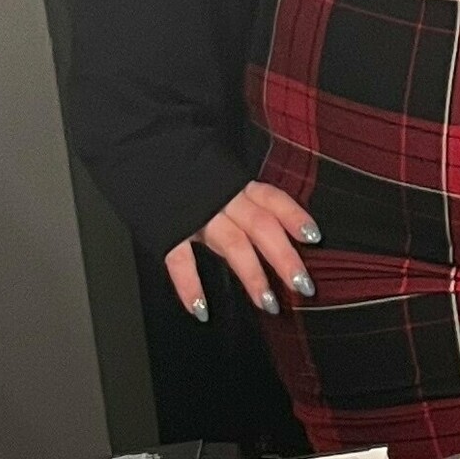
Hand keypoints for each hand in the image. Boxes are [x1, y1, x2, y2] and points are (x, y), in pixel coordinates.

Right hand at [164, 180, 320, 321]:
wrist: (145, 149)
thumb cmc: (188, 170)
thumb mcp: (221, 177)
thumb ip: (242, 199)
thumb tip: (271, 228)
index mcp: (238, 184)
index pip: (273, 199)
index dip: (294, 216)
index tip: (314, 237)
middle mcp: (223, 198)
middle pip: (261, 226)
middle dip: (284, 256)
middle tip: (304, 286)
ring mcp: (196, 214)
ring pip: (232, 244)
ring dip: (253, 275)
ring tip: (269, 304)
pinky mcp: (169, 230)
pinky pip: (180, 260)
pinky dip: (189, 285)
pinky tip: (201, 310)